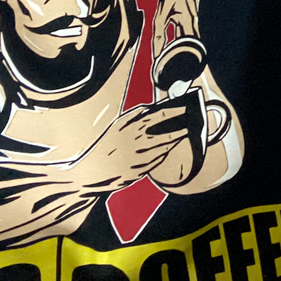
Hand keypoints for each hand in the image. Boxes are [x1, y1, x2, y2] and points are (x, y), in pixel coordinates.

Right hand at [74, 102, 191, 191]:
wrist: (91, 172)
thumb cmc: (106, 145)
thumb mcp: (117, 125)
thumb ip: (134, 115)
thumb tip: (152, 108)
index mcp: (131, 128)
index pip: (159, 116)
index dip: (175, 112)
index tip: (185, 109)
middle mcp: (137, 144)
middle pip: (166, 135)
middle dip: (180, 129)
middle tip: (190, 125)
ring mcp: (139, 160)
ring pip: (164, 149)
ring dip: (174, 142)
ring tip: (181, 136)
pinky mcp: (140, 172)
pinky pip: (157, 162)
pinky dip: (163, 154)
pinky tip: (167, 149)